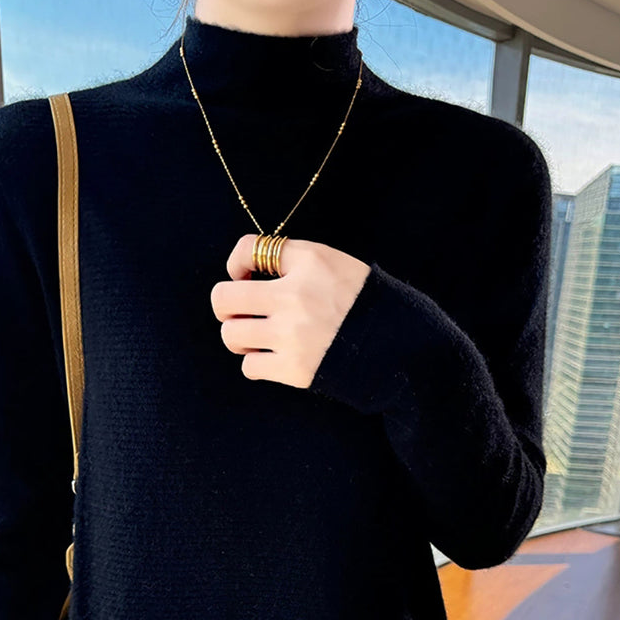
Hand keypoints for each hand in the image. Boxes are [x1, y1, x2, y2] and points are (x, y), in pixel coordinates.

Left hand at [211, 234, 370, 387]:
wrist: (396, 344)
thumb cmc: (359, 300)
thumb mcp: (330, 261)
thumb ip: (288, 258)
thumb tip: (240, 272)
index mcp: (306, 264)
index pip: (246, 250)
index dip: (236, 264)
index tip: (246, 277)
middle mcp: (294, 298)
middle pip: (222, 299)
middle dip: (225, 307)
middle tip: (239, 312)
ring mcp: (292, 336)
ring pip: (231, 336)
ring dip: (239, 337)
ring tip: (257, 338)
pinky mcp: (294, 369)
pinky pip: (249, 368)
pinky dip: (255, 364)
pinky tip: (272, 358)